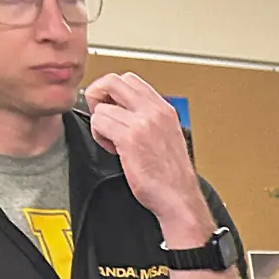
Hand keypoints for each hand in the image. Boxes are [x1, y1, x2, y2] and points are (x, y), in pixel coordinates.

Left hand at [84, 73, 212, 245]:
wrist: (179, 199)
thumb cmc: (172, 177)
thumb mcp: (166, 136)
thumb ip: (147, 118)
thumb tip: (120, 107)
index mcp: (165, 110)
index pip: (130, 79)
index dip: (114, 91)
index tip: (113, 107)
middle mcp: (155, 112)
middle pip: (112, 81)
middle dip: (99, 96)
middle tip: (104, 116)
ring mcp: (143, 123)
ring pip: (101, 106)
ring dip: (100, 124)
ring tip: (113, 141)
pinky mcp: (130, 138)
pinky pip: (99, 122)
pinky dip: (99, 136)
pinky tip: (113, 150)